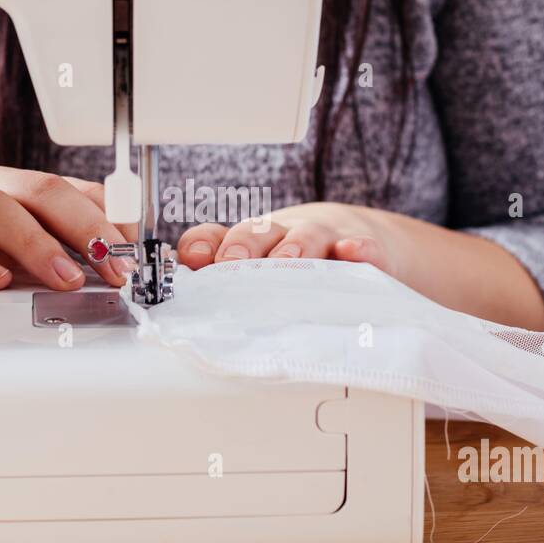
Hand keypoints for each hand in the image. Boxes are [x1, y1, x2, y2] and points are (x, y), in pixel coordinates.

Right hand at [0, 164, 135, 290]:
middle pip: (39, 190)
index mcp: (6, 191)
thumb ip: (46, 265)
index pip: (69, 190)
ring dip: (36, 243)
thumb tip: (105, 276)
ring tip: (65, 279)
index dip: (107, 217)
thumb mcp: (2, 265)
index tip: (133, 252)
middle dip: (84, 229)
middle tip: (111, 268)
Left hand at [176, 201, 399, 276]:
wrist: (351, 238)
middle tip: (232, 265)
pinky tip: (353, 252)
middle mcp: (279, 238)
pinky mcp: (362, 250)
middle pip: (257, 233)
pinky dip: (359, 249)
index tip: (192, 259)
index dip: (202, 245)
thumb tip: (180, 309)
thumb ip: (219, 290)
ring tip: (288, 261)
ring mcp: (322, 241)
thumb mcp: (254, 275)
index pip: (215, 238)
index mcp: (246, 245)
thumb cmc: (290, 266)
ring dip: (295, 247)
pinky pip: (363, 247)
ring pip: (306, 236)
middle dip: (242, 247)